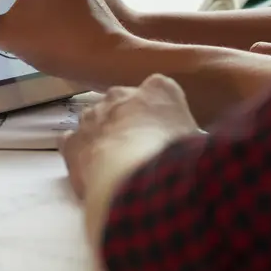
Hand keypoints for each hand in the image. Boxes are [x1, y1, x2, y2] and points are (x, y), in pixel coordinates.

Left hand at [59, 74, 200, 198]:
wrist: (136, 180)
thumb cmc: (177, 160)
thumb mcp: (199, 141)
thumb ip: (191, 134)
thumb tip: (196, 146)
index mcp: (160, 89)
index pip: (160, 89)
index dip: (162, 111)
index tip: (166, 131)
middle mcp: (121, 95)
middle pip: (123, 102)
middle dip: (129, 121)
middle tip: (140, 150)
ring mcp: (92, 115)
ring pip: (96, 119)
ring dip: (103, 135)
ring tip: (116, 163)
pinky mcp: (72, 140)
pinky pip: (71, 141)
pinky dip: (79, 152)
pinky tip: (89, 169)